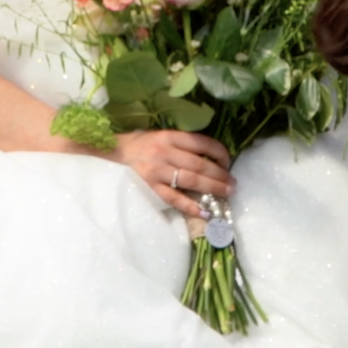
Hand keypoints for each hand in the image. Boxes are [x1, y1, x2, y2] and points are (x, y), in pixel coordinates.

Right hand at [114, 129, 233, 218]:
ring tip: (226, 193)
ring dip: (212, 188)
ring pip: (190, 180)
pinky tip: (204, 212)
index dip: (219, 153)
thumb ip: (183, 144)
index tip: (228, 162)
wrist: (114, 152)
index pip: (201, 143)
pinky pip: (173, 198)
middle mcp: (165, 152)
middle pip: (199, 165)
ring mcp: (157, 171)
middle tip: (233, 183)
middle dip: (220, 175)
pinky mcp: (150, 187)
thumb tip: (210, 156)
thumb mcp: (162, 135)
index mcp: (170, 136)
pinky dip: (190, 206)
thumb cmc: (141, 143)